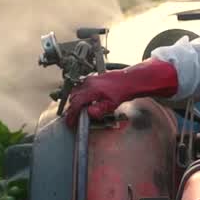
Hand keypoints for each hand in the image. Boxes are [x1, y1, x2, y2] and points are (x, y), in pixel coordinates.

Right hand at [63, 57, 178, 128]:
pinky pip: (80, 86)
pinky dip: (79, 95)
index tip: (70, 122)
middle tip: (73, 119)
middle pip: (73, 97)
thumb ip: (100, 109)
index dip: (71, 114)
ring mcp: (89, 79)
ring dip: (75, 101)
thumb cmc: (123, 91)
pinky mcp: (92, 77)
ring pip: (76, 91)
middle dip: (72, 109)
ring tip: (78, 111)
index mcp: (92, 90)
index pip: (76, 103)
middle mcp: (88, 83)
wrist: (129, 79)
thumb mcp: (112, 104)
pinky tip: (84, 101)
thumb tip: (89, 113)